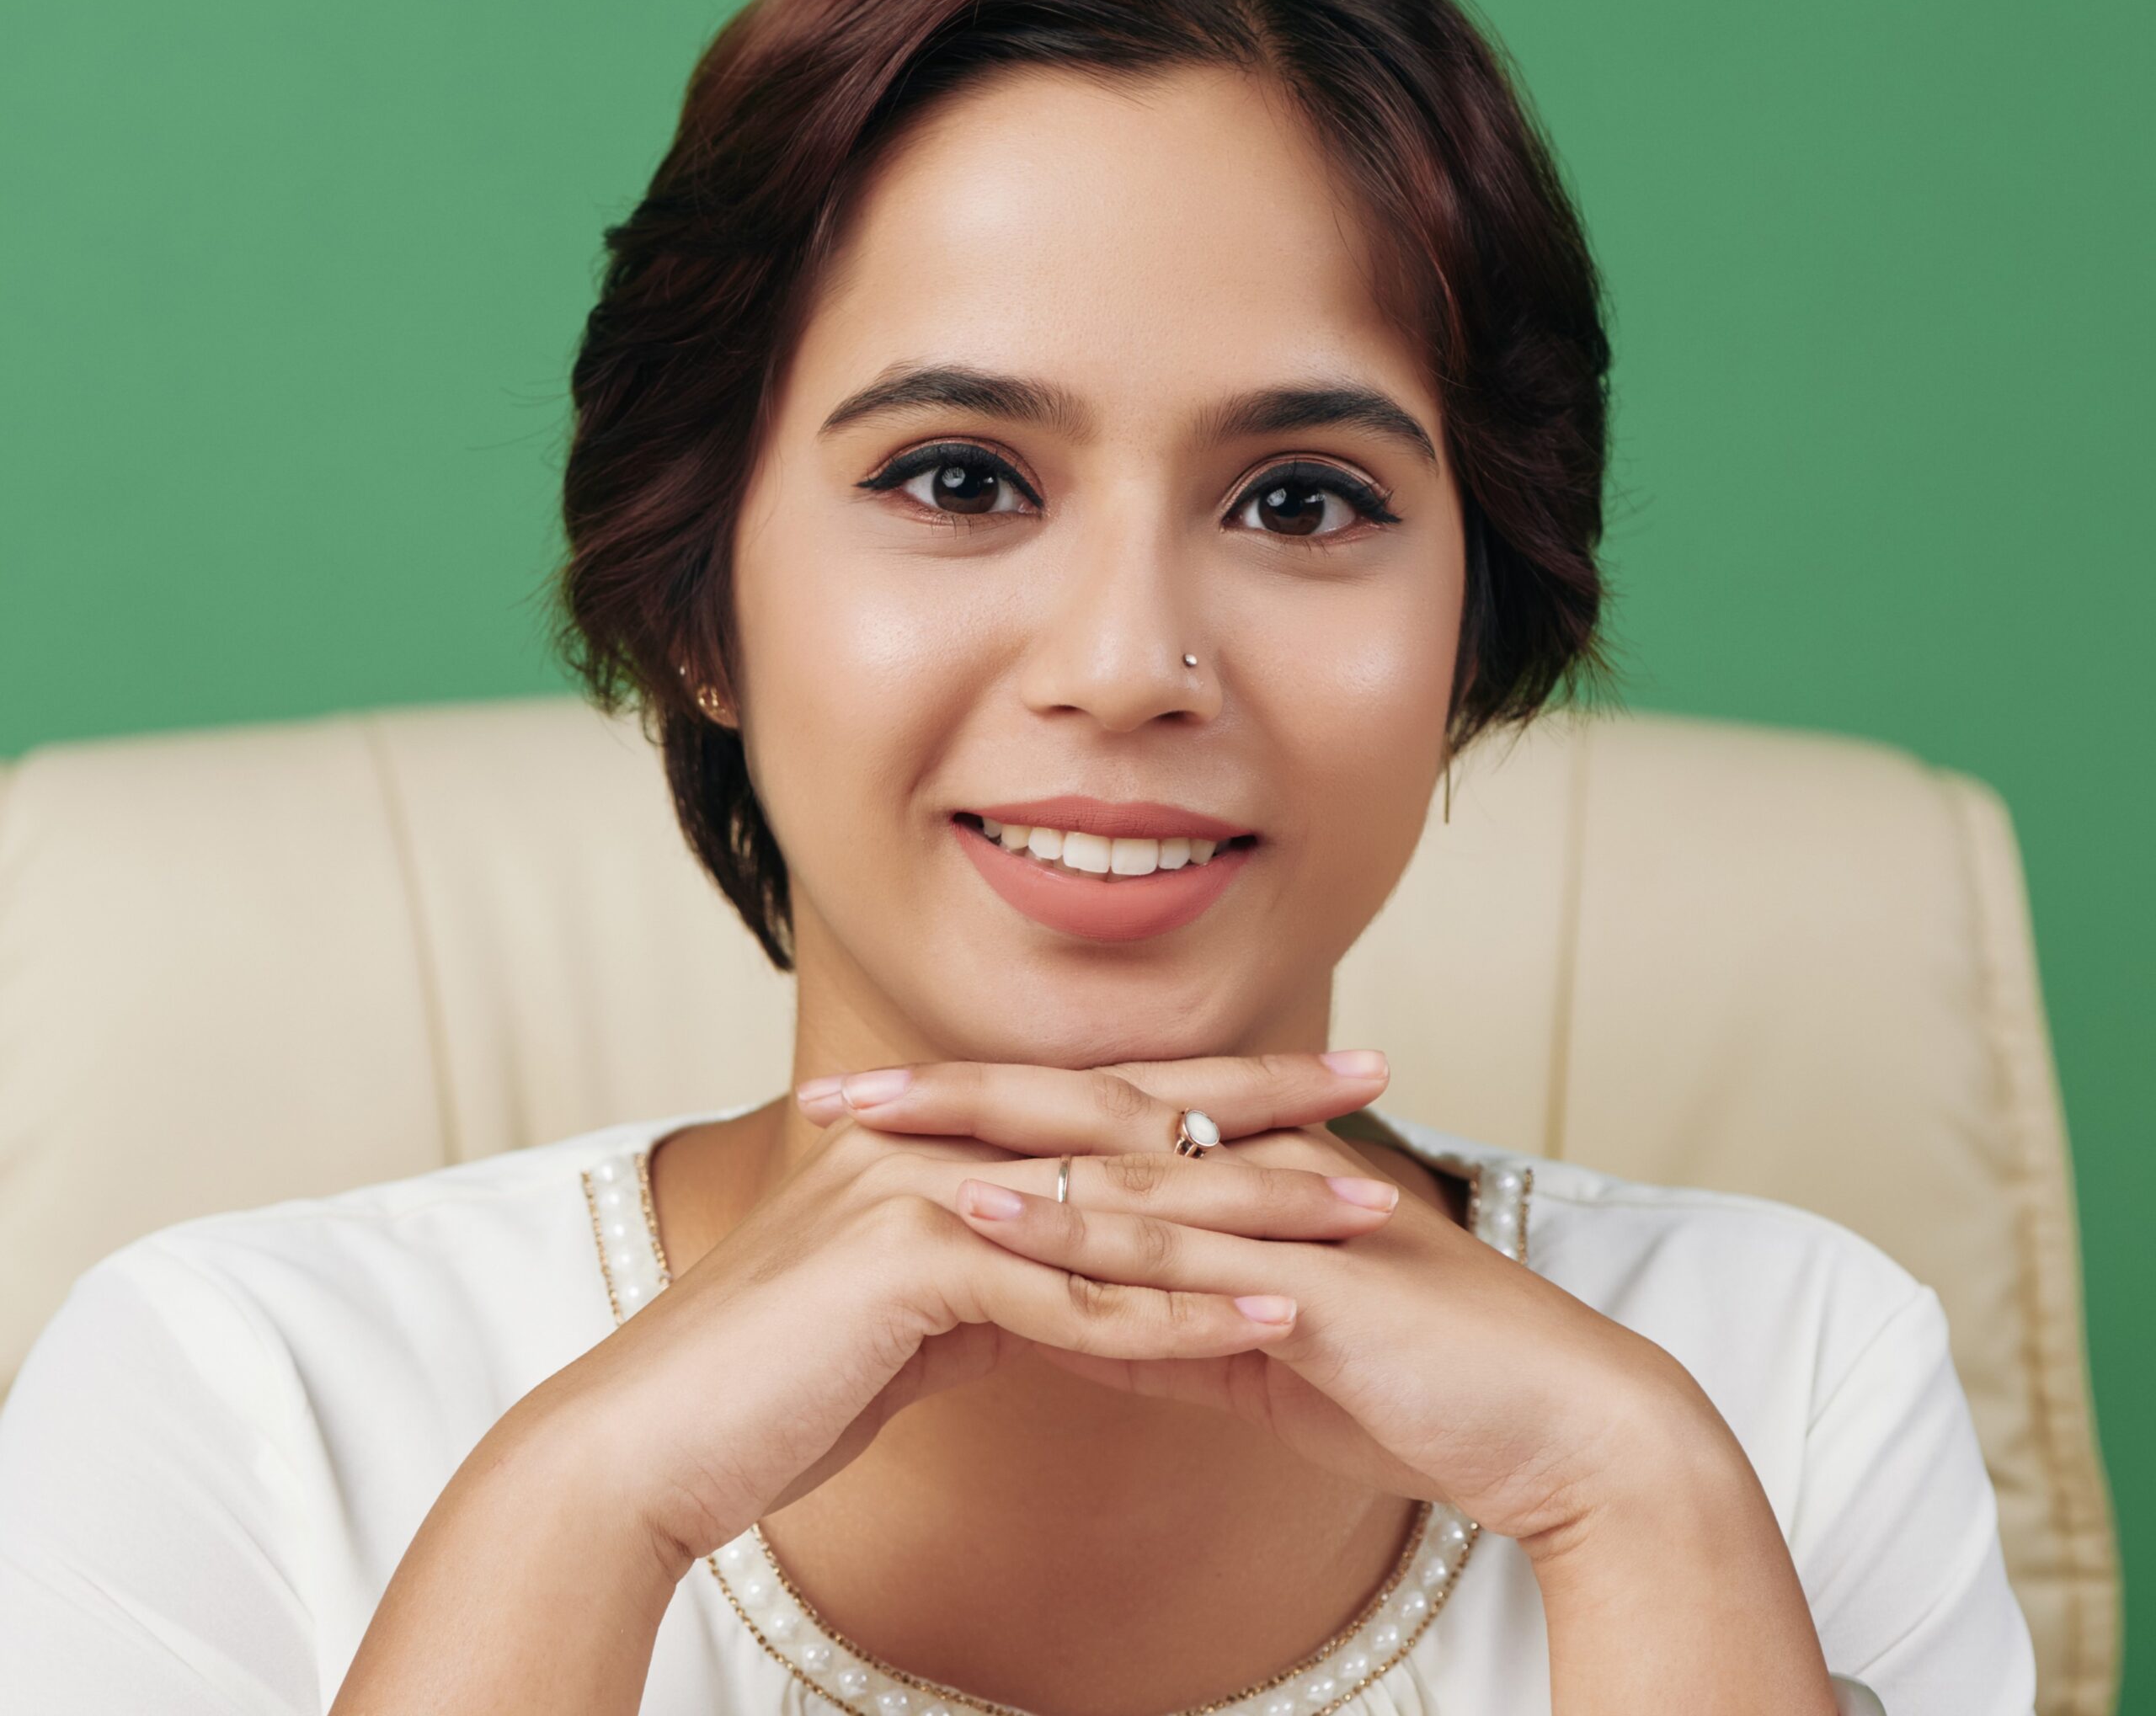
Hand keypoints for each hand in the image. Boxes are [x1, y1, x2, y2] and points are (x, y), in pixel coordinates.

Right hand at [506, 1053, 1398, 1577]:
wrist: (641, 1443)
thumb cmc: (765, 1386)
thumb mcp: (892, 1309)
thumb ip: (978, 1274)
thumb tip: (1055, 1283)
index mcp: (930, 1133)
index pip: (1096, 1095)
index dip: (1209, 1082)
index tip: (1309, 1075)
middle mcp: (928, 1138)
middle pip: (1126, 1116)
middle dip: (1260, 1102)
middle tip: (1373, 1079)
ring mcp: (914, 1193)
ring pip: (1114, 1199)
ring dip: (1248, 1209)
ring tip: (1361, 1209)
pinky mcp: (906, 1268)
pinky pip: (1068, 1297)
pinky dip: (1173, 1313)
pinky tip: (1265, 1318)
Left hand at [804, 1051, 1742, 1552]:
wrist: (1558, 1425)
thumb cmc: (1417, 1384)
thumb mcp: (1255, 1348)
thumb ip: (1162, 1318)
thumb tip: (1061, 1319)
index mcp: (1233, 1179)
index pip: (1080, 1125)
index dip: (971, 1111)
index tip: (866, 1111)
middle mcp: (1245, 1171)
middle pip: (1070, 1111)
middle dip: (945, 1095)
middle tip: (831, 1089)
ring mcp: (1274, 1212)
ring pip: (1105, 1156)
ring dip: (981, 1136)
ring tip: (873, 1127)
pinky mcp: (1302, 1275)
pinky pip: (1173, 1247)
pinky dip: (1073, 1228)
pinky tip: (990, 1214)